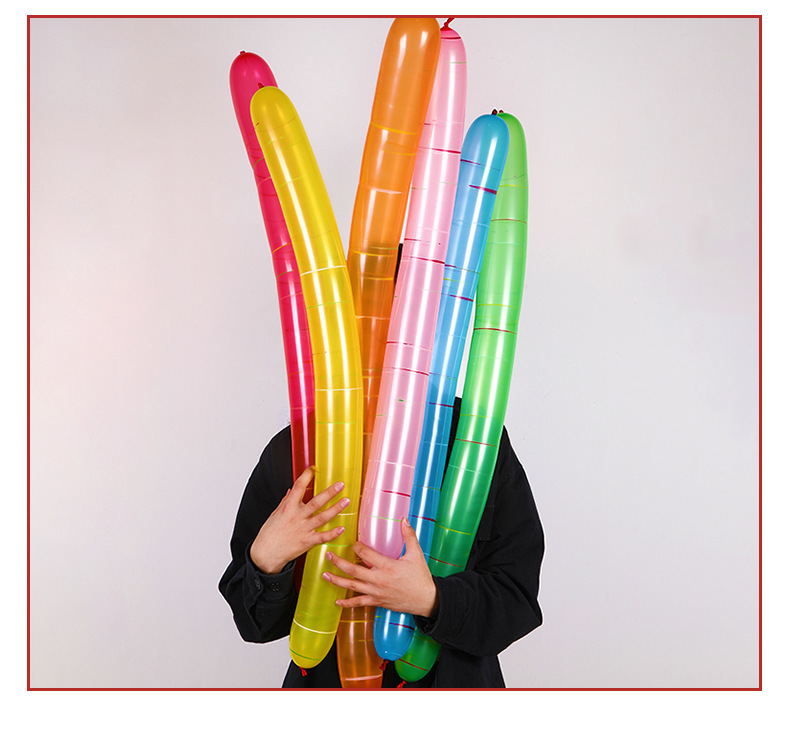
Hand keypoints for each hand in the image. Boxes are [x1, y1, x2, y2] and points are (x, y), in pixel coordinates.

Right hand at [250, 466, 348, 573]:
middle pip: (316, 502)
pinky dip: (333, 533)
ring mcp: (303, 529)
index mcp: (288, 507)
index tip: (313, 468)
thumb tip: (291, 490)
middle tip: (340, 485)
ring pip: (323, 517)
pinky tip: (342, 528)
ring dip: (336, 509)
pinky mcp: (307, 542)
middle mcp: (297, 516)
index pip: (298, 487)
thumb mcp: (275, 514)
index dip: (306, 476)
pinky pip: (323, 537)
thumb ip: (285, 501)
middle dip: (330, 492)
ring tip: (346, 501)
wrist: (266, 554)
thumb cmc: (269, 534)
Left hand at [322, 519, 438, 618]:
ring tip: (325, 575)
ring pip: (352, 586)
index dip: (357, 547)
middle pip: (353, 570)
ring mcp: (376, 592)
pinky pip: (359, 603)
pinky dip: (347, 603)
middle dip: (338, 562)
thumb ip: (408, 536)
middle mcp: (378, 579)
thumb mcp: (416, 554)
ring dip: (337, 580)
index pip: (365, 554)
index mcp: (387, 566)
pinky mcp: (377, 602)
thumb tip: (404, 519)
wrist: (426, 600)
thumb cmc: (421, 577)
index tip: (353, 543)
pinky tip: (338, 601)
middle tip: (328, 555)